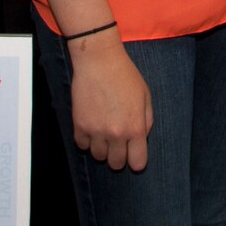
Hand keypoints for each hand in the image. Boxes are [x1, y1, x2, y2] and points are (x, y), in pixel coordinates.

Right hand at [68, 34, 152, 170]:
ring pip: (98, 157)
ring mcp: (96, 131)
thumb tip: (141, 139)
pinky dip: (87, 140)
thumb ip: (146, 121)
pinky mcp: (79, 125)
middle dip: (119, 156)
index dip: (136, 160)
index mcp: (135, 128)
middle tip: (118, 143)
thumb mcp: (145, 97)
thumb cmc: (126, 76)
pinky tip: (92, 127)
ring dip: (102, 148)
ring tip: (104, 132)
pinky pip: (82, 145)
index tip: (133, 153)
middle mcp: (116, 134)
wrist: (99, 62)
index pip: (137, 163)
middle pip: (116, 164)